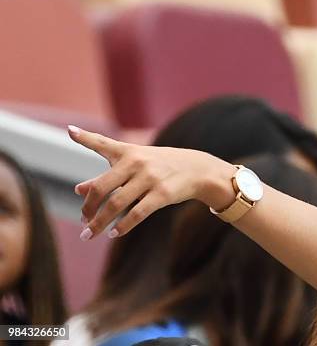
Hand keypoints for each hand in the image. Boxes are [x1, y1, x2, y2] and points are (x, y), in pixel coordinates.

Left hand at [67, 125, 235, 239]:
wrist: (197, 169)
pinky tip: (114, 233)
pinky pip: (138, 213)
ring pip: (117, 203)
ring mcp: (150, 178)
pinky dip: (123, 226)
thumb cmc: (160, 166)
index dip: (86, 138)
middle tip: (82, 219)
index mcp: (128, 152)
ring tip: (89, 234)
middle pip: (102, 187)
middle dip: (89, 206)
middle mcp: (137, 162)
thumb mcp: (134, 166)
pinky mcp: (162, 194)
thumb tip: (77, 190)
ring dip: (100, 222)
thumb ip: (106, 176)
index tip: (70, 131)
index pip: (103, 143)